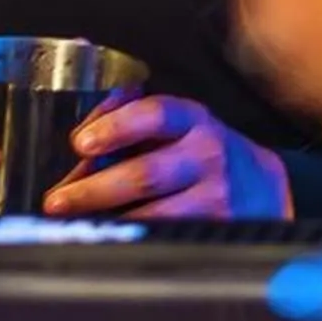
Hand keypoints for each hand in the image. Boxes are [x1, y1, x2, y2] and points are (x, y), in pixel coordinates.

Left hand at [42, 94, 291, 218]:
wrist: (264, 188)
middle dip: (94, 190)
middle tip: (57, 200)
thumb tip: (80, 80)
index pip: (155, 114)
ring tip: (72, 223)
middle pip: (145, 174)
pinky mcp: (215, 229)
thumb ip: (130, 109)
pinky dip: (132, 239)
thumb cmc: (203, 151)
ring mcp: (214, 195)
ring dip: (106, 220)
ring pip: (153, 212)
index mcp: (192, 119)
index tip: (80, 142)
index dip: (116, 126)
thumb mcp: (178, 122)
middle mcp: (207, 154)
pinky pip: (166, 235)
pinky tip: (108, 240)